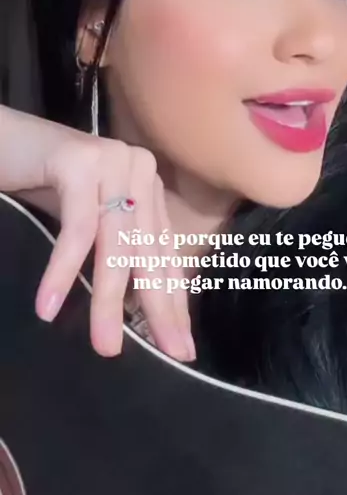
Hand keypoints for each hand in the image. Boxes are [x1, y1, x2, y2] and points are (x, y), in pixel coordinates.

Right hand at [0, 106, 193, 360]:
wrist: (1, 141)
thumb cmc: (41, 183)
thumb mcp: (88, 221)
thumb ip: (114, 250)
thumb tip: (133, 312)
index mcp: (146, 185)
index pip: (163, 251)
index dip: (173, 299)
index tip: (181, 346)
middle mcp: (139, 169)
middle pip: (149, 249)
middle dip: (157, 307)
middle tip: (167, 353)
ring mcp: (113, 160)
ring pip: (116, 244)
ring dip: (109, 300)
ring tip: (105, 346)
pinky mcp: (81, 160)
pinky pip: (78, 228)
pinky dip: (64, 270)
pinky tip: (50, 306)